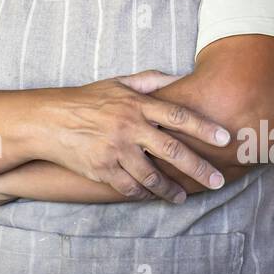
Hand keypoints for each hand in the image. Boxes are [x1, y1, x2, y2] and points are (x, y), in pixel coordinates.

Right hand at [40, 71, 229, 202]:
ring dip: (171, 189)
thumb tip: (180, 77)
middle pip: (172, 150)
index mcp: (136, 104)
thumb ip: (151, 80)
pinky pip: (130, 187)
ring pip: (152, 176)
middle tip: (216, 181)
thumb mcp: (118, 82)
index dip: (204, 127)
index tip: (225, 138)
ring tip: (182, 196)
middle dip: (198, 168)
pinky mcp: (102, 169)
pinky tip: (151, 196)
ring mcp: (115, 150)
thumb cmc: (87, 100)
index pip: (178, 115)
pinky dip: (143, 194)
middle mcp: (129, 127)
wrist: (48, 121)